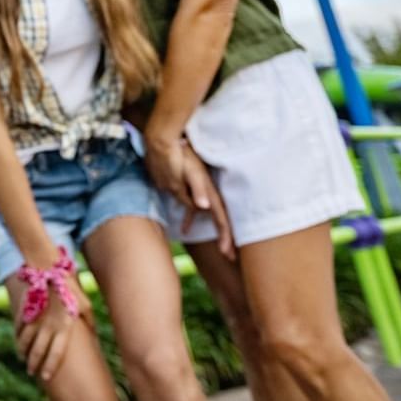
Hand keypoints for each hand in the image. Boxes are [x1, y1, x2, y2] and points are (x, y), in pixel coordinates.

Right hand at [5, 274, 90, 380]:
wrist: (48, 269)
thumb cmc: (69, 287)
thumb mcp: (84, 303)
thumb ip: (89, 320)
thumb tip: (94, 332)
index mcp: (63, 327)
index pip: (56, 352)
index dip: (50, 366)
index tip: (46, 377)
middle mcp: (47, 326)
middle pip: (38, 350)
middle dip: (34, 364)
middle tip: (31, 373)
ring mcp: (34, 319)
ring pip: (25, 341)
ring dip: (23, 352)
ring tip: (24, 360)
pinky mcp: (25, 311)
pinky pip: (19, 328)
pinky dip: (17, 336)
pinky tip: (18, 343)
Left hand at [144, 135, 234, 260]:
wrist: (169, 142)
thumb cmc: (180, 156)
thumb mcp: (189, 171)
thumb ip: (197, 188)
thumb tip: (204, 207)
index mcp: (209, 193)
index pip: (221, 219)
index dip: (226, 236)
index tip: (227, 253)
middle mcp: (207, 195)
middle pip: (220, 220)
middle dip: (226, 239)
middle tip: (230, 258)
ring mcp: (198, 193)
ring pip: (209, 217)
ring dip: (213, 232)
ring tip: (219, 250)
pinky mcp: (187, 189)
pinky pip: (191, 209)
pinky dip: (189, 220)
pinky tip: (183, 230)